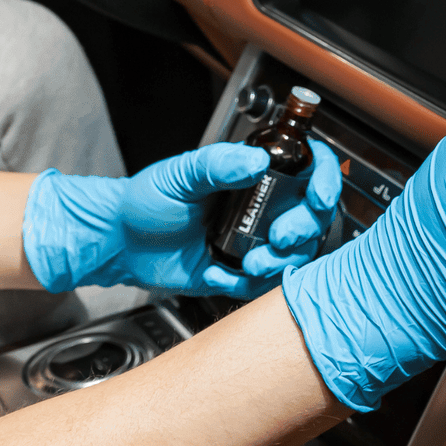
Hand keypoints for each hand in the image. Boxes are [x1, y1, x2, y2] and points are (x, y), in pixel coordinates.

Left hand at [24, 140, 340, 297]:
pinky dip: (251, 284)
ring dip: (282, 262)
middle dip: (303, 230)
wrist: (120, 244)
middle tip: (278, 237)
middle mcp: (262, 207)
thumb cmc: (146, 201)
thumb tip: (254, 161)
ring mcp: (254, 241)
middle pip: (312, 217)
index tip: (318, 196)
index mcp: (254, 176)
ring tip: (251, 264)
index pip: (308, 169)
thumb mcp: (180, 175)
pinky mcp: (241, 274)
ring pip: (296, 254)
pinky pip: (266, 285)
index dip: (324, 180)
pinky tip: (221, 274)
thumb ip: (216, 164)